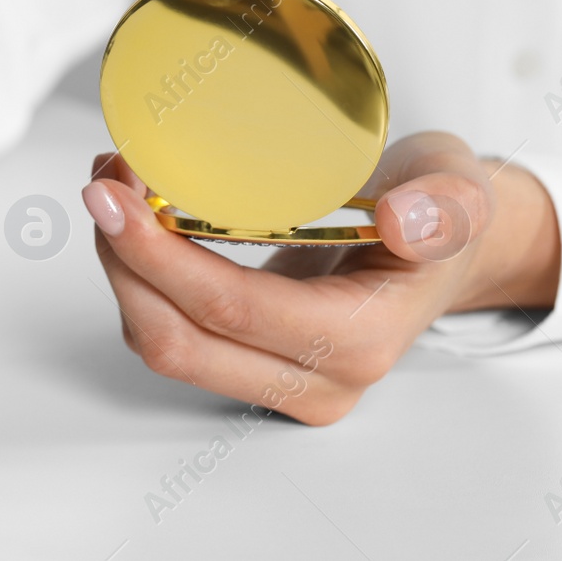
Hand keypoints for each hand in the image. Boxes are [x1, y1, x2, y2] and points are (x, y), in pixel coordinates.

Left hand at [80, 131, 561, 424]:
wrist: (437, 240)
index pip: (232, 310)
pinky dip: (139, 274)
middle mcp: (312, 380)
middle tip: (104, 181)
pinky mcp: (247, 361)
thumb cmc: (439, 212)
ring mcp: (277, 379)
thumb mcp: (458, 190)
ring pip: (162, 340)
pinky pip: (172, 329)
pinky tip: (134, 217)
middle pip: (177, 339)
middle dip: (122, 259)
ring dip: (122, 266)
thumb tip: (405, 220)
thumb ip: (445, 206)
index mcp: (358, 340)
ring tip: (113, 187)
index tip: (116, 196)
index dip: (159, 256)